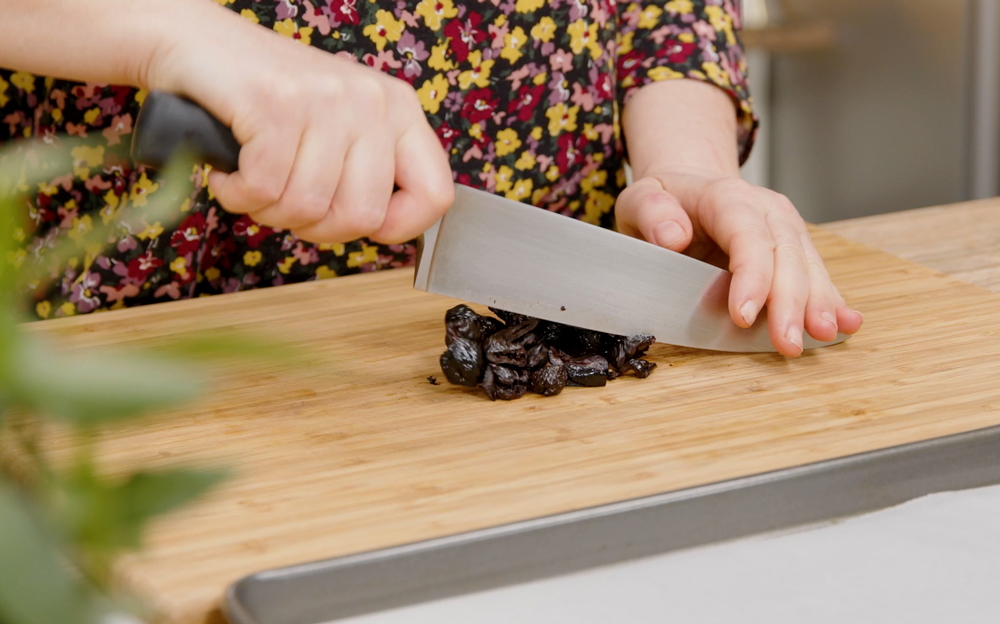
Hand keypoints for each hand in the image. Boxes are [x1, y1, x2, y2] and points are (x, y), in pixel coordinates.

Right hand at [145, 0, 452, 243]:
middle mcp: (371, 101)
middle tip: (287, 200)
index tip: (358, 223)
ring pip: (308, 207)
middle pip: (364, 216)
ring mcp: (326, 99)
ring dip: (267, 209)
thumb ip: (368, 170)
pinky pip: (264, 189)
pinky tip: (230, 172)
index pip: (436, 194)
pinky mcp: (275, 103)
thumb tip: (382, 228)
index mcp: (398, 110)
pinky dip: (237, 195)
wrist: (192, 43)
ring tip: (253, 177)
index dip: (400, 228)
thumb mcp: (338, 127)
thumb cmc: (265, 97)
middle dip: (315, 227)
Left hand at [615, 169, 862, 356]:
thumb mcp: (640, 199)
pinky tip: (847, 322)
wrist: (688, 189)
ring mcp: (784, 228)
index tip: (743, 315)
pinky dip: (831, 299)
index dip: (751, 276)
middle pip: (786, 254)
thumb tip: (673, 236)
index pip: (747, 235)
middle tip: (788, 342)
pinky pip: (815, 274)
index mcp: (726, 197)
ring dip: (817, 304)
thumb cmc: (662, 202)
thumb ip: (651, 213)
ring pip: (808, 266)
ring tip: (822, 336)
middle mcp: (765, 209)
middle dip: (789, 302)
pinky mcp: (793, 249)